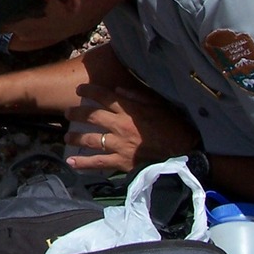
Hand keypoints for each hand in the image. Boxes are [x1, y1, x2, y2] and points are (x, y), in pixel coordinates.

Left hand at [63, 83, 199, 171]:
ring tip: (66, 137)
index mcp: (131, 110)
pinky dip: (83, 164)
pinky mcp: (122, 162)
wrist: (187, 153)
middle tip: (67, 113)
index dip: (89, 91)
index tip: (79, 90)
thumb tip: (117, 90)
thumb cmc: (175, 127)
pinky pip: (98, 163)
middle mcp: (121, 126)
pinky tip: (71, 163)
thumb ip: (138, 96)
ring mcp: (120, 145)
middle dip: (76, 114)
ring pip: (90, 139)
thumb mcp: (160, 105)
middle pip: (92, 117)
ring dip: (75, 138)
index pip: (105, 97)